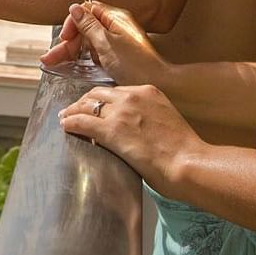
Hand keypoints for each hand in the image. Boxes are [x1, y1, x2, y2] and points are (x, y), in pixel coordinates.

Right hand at [45, 1, 168, 86]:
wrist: (160, 84)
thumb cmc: (136, 64)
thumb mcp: (106, 43)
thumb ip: (88, 25)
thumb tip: (75, 8)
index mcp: (115, 18)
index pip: (86, 11)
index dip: (72, 23)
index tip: (65, 38)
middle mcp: (116, 27)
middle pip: (85, 28)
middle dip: (67, 42)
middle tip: (51, 58)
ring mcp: (117, 41)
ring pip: (88, 42)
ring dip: (72, 52)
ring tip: (54, 63)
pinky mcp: (118, 56)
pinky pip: (96, 53)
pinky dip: (83, 59)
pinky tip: (72, 66)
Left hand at [58, 83, 201, 189]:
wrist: (190, 163)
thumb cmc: (184, 151)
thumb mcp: (166, 121)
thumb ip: (148, 118)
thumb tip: (135, 129)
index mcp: (149, 92)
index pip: (116, 91)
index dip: (102, 98)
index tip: (94, 106)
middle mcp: (133, 96)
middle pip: (98, 93)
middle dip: (84, 101)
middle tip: (74, 110)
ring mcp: (121, 112)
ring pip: (87, 105)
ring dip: (73, 111)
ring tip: (65, 117)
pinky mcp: (112, 130)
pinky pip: (83, 122)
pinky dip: (71, 122)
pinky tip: (65, 126)